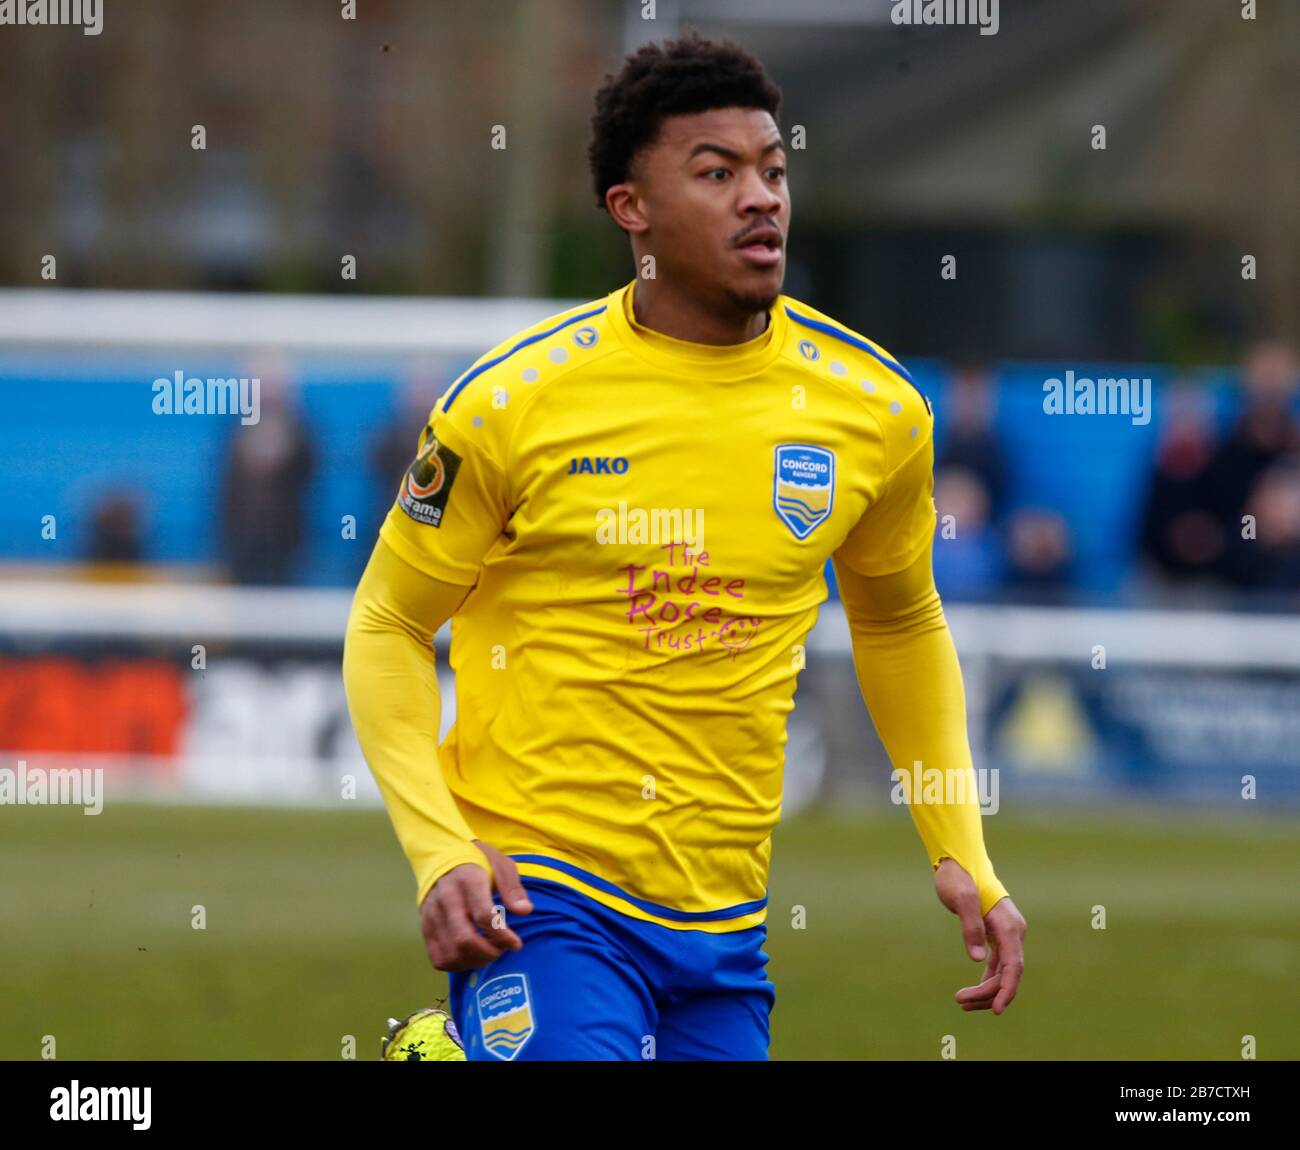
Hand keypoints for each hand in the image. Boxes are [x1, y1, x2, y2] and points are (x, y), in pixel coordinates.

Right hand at [419, 839, 533, 972]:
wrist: (442, 858)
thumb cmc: (479, 864)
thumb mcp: (501, 865)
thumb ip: (513, 889)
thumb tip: (525, 911)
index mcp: (468, 879)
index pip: (483, 916)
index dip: (502, 936)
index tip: (516, 943)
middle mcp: (446, 898)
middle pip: (465, 939)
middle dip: (489, 953)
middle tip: (502, 950)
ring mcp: (432, 914)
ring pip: (451, 953)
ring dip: (475, 961)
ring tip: (489, 952)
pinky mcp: (425, 927)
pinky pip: (439, 958)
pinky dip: (458, 965)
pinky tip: (472, 956)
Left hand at [934, 857, 1025, 1013]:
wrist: (958, 861)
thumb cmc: (958, 877)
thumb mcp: (961, 899)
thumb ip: (970, 927)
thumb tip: (977, 959)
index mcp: (1009, 926)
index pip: (1014, 966)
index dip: (1007, 990)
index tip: (996, 1010)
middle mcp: (1013, 932)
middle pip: (1007, 974)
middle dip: (988, 993)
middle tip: (960, 1002)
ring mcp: (1006, 935)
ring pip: (1002, 972)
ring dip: (985, 990)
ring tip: (961, 1002)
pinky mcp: (996, 935)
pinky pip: (996, 965)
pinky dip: (985, 979)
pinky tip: (971, 992)